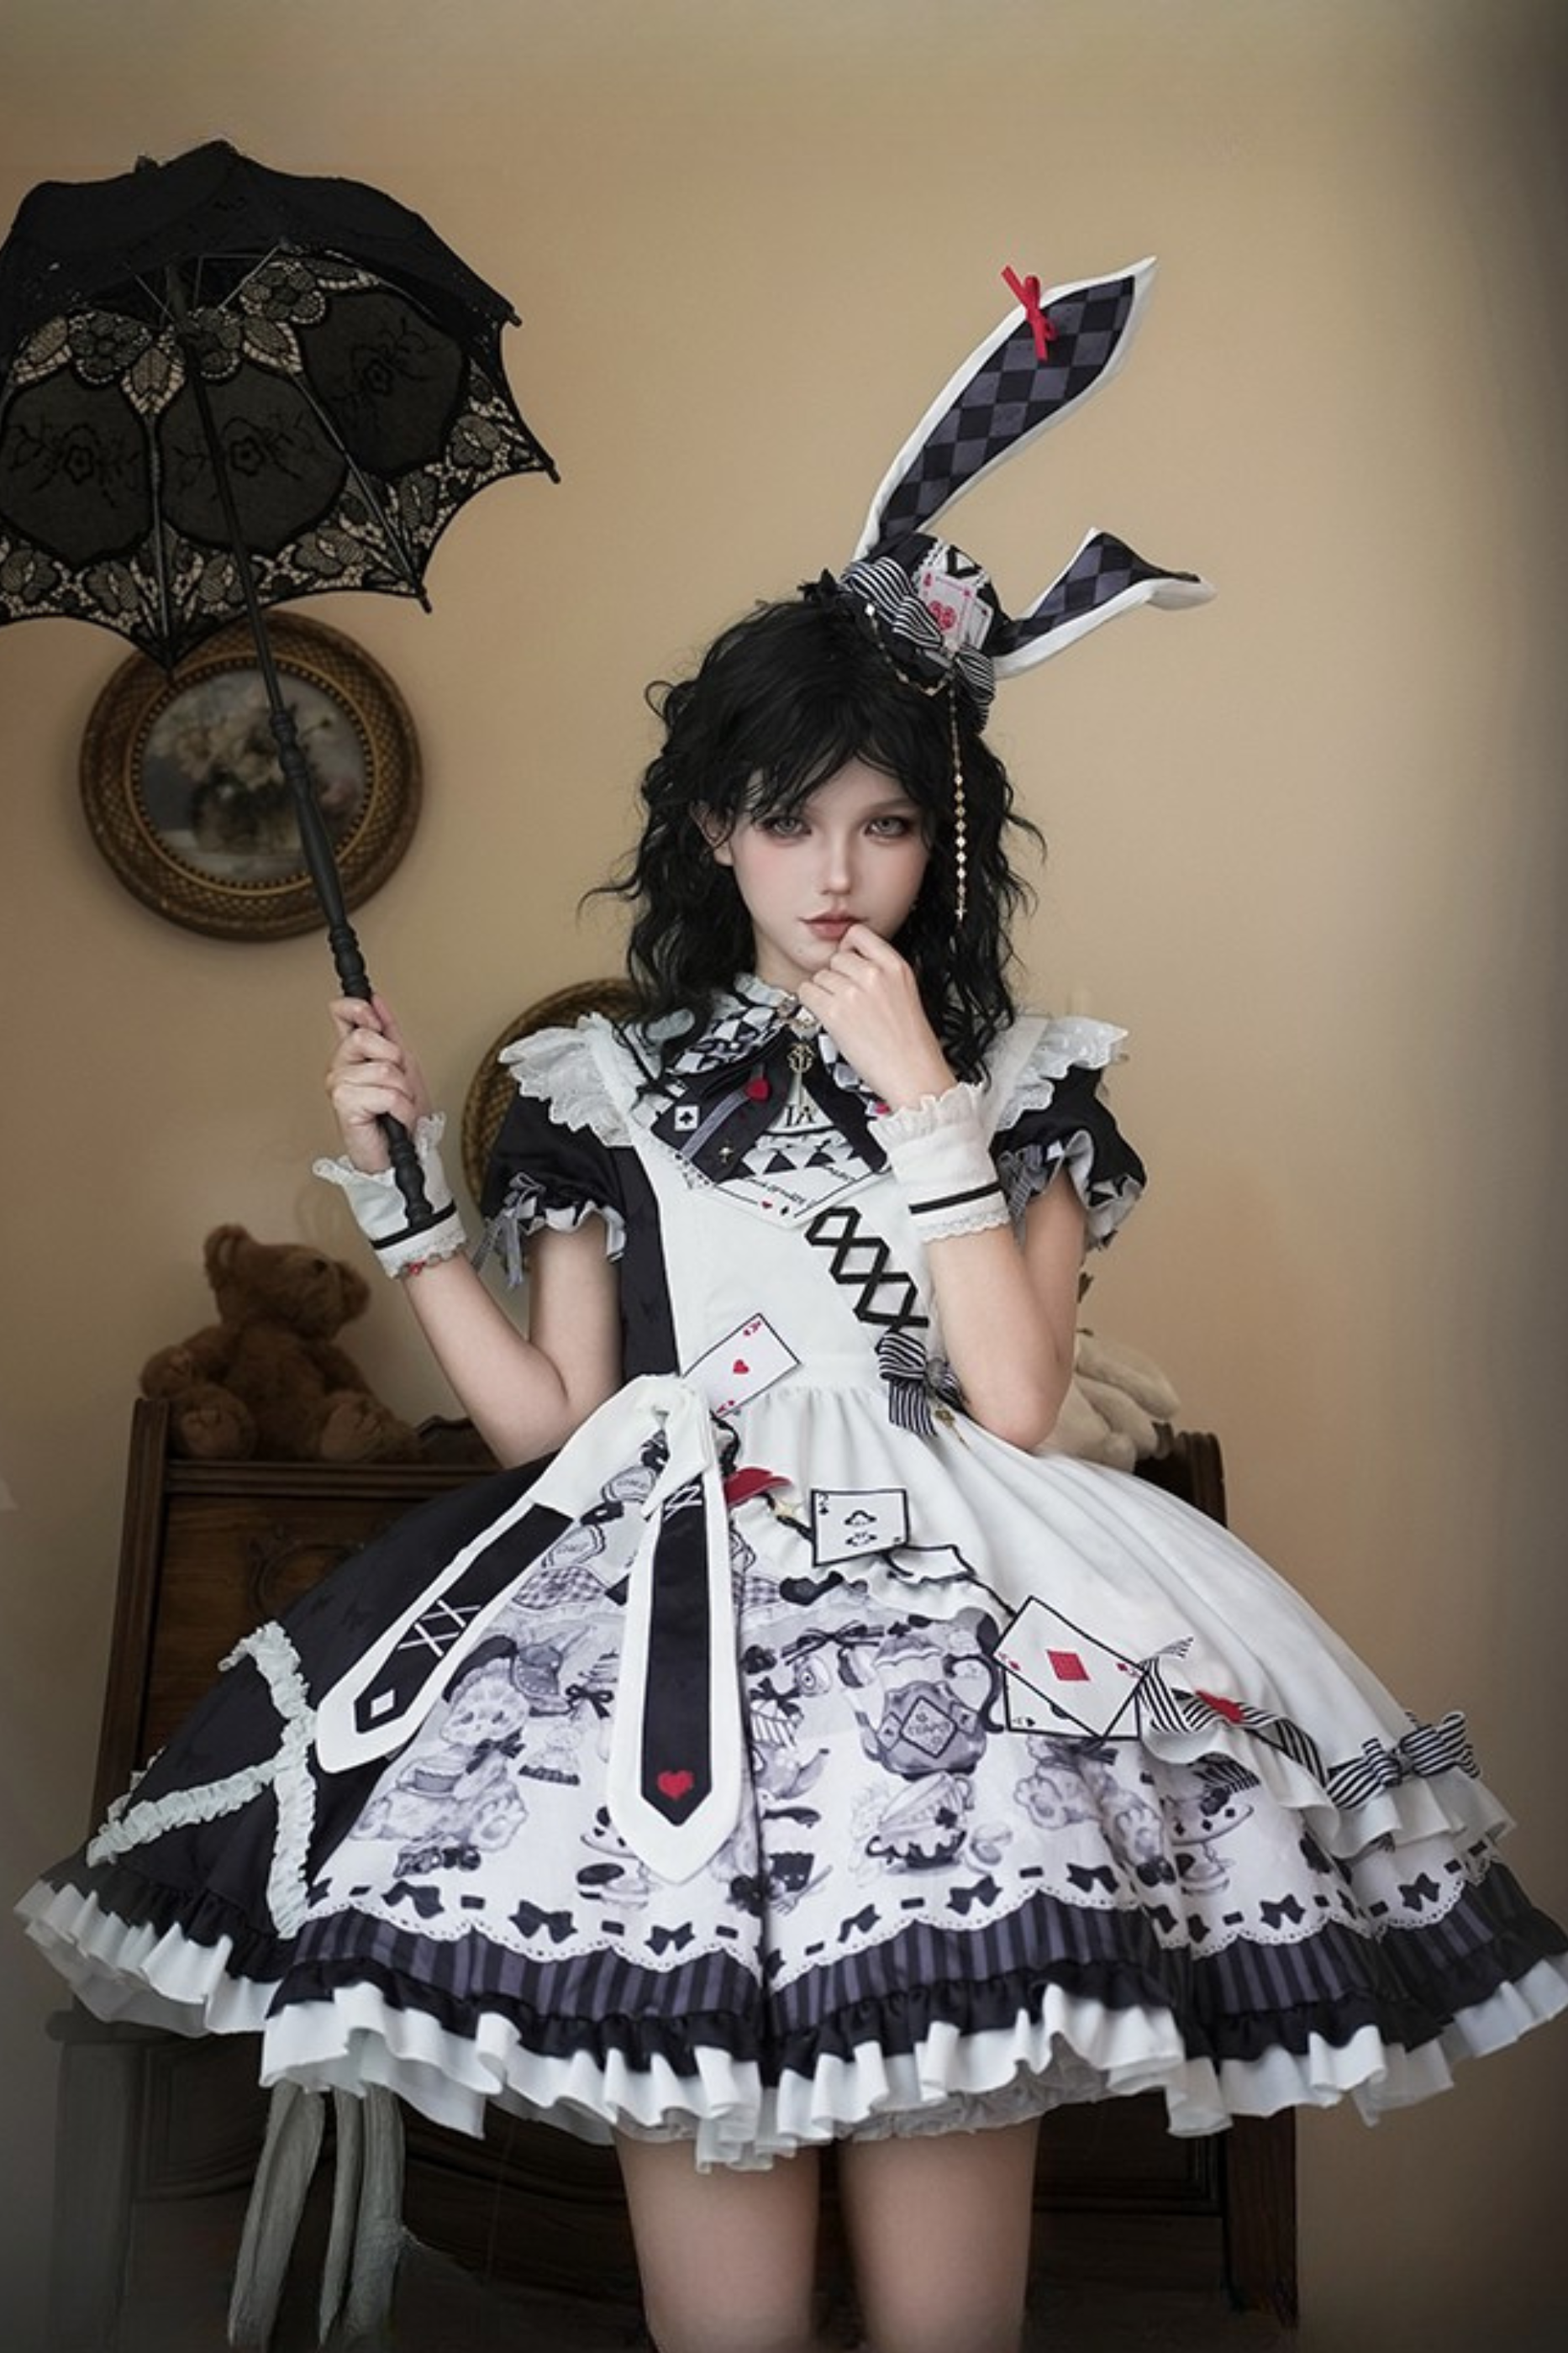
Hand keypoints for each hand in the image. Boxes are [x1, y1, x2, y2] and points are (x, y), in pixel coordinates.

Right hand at [325, 995, 432, 1172]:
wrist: (402, 1151)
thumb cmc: (398, 1115)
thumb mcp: (402, 1064)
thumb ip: (389, 1031)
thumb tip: (376, 1000)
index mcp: (352, 1054)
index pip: (341, 1012)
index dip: (358, 1008)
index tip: (375, 1017)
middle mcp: (340, 1066)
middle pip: (366, 1036)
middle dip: (395, 1060)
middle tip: (396, 1083)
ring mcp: (339, 1085)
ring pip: (383, 1069)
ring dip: (403, 1091)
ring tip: (397, 1105)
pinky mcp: (344, 1104)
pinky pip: (387, 1093)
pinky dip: (402, 1109)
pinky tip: (394, 1117)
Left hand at [795, 928, 954, 1109]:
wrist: (913, 1074)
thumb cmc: (912, 1046)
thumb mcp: (907, 995)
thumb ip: (883, 975)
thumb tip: (855, 966)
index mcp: (895, 967)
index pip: (859, 934)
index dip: (848, 948)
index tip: (847, 961)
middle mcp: (873, 974)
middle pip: (836, 958)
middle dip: (837, 976)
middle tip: (846, 998)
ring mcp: (852, 992)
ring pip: (819, 976)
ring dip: (823, 992)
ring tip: (840, 1012)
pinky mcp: (834, 1013)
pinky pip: (806, 993)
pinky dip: (811, 1003)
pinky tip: (825, 1016)